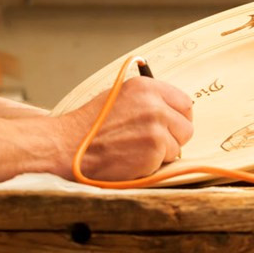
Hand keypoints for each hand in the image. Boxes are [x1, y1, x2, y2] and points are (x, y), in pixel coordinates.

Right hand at [62, 75, 193, 180]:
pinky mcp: (154, 151)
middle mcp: (155, 105)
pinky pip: (166, 161)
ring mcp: (156, 128)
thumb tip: (171, 109)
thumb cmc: (89, 125)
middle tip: (152, 143)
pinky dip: (152, 165)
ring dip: (161, 153)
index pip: (184, 102)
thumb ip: (147, 99)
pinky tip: (131, 160)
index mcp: (146, 87)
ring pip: (178, 146)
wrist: (67, 147)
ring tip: (135, 151)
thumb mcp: (118, 96)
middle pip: (186, 126)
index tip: (171, 125)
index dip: (178, 117)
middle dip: (173, 137)